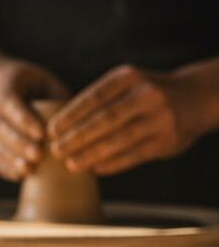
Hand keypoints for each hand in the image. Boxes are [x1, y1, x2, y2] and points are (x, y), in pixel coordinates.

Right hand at [0, 61, 68, 180]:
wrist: (12, 87)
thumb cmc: (40, 86)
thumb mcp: (50, 84)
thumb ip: (58, 101)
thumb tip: (74, 126)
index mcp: (4, 79)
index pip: (7, 100)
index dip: (22, 118)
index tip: (41, 134)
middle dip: (16, 142)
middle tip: (37, 156)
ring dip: (9, 158)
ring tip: (28, 170)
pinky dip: (4, 166)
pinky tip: (18, 175)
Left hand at [48, 64, 207, 175]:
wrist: (196, 97)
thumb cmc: (145, 93)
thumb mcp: (126, 84)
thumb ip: (101, 100)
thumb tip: (60, 126)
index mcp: (128, 77)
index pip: (93, 97)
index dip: (70, 115)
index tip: (51, 130)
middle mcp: (146, 95)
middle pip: (104, 120)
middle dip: (76, 137)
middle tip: (55, 150)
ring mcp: (159, 118)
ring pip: (119, 139)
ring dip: (91, 154)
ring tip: (70, 164)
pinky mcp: (168, 140)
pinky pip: (135, 154)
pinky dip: (113, 163)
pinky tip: (95, 169)